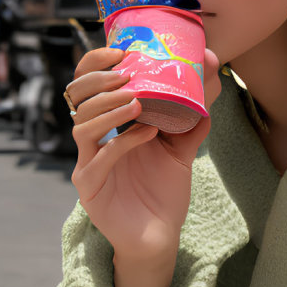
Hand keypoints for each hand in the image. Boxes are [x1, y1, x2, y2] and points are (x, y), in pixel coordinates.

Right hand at [67, 45, 221, 265]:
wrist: (160, 235)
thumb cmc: (163, 190)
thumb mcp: (182, 147)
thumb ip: (193, 114)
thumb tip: (210, 73)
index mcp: (107, 124)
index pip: (88, 84)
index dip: (96, 64)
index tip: (121, 51)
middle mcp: (92, 141)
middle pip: (77, 98)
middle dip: (100, 82)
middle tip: (127, 75)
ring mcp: (87, 163)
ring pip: (82, 125)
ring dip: (110, 109)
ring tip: (137, 101)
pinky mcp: (90, 187)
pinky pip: (99, 158)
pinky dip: (123, 142)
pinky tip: (147, 133)